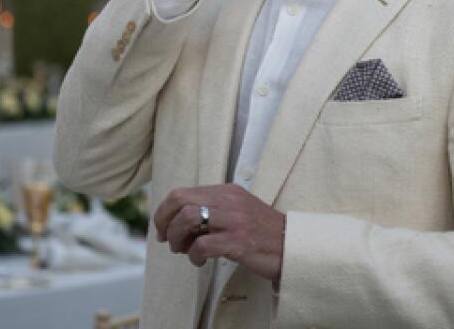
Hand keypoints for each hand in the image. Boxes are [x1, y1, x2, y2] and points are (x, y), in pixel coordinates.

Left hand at [153, 184, 285, 283]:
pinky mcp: (238, 241)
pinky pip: (202, 245)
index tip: (162, 228)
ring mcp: (234, 220)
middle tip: (166, 240)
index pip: (182, 192)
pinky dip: (193, 256)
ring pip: (187, 218)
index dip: (164, 211)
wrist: (291, 246)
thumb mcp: (237, 211)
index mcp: (227, 191)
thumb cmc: (261, 233)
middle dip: (164, 222)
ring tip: (184, 251)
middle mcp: (229, 201)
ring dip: (177, 239)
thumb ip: (212, 210)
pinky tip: (200, 261)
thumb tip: (176, 222)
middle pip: (180, 200)